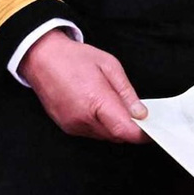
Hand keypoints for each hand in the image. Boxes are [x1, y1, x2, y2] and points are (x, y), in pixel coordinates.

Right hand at [18, 30, 148, 143]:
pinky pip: (90, 133)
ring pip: (104, 136)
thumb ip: (126, 92)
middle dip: (129, 128)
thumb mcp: (108, 64)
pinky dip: (99, 125)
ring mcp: (72, 125)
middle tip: (136, 112)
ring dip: (114, 126)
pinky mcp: (66, 127)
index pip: (124, 130)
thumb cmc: (74, 58)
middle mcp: (82, 118)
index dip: (142, 134)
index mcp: (95, 100)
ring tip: (111, 103)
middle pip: (116, 136)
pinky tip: (97, 107)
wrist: (41, 58)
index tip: (152, 129)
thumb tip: (140, 113)